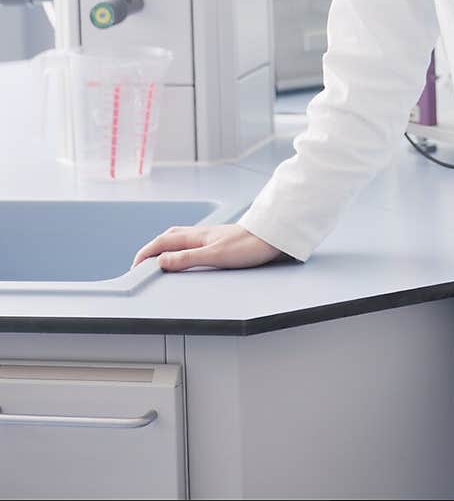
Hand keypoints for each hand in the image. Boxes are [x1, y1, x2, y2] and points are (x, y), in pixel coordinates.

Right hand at [131, 224, 285, 272]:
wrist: (273, 236)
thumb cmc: (248, 246)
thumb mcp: (215, 256)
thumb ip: (187, 259)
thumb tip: (160, 261)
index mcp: (196, 236)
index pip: (162, 242)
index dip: (145, 253)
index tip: (134, 267)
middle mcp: (201, 234)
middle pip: (169, 237)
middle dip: (152, 248)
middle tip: (141, 262)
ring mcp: (211, 236)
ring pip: (181, 238)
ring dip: (166, 246)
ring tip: (158, 258)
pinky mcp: (221, 241)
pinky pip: (192, 243)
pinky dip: (181, 248)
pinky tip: (188, 255)